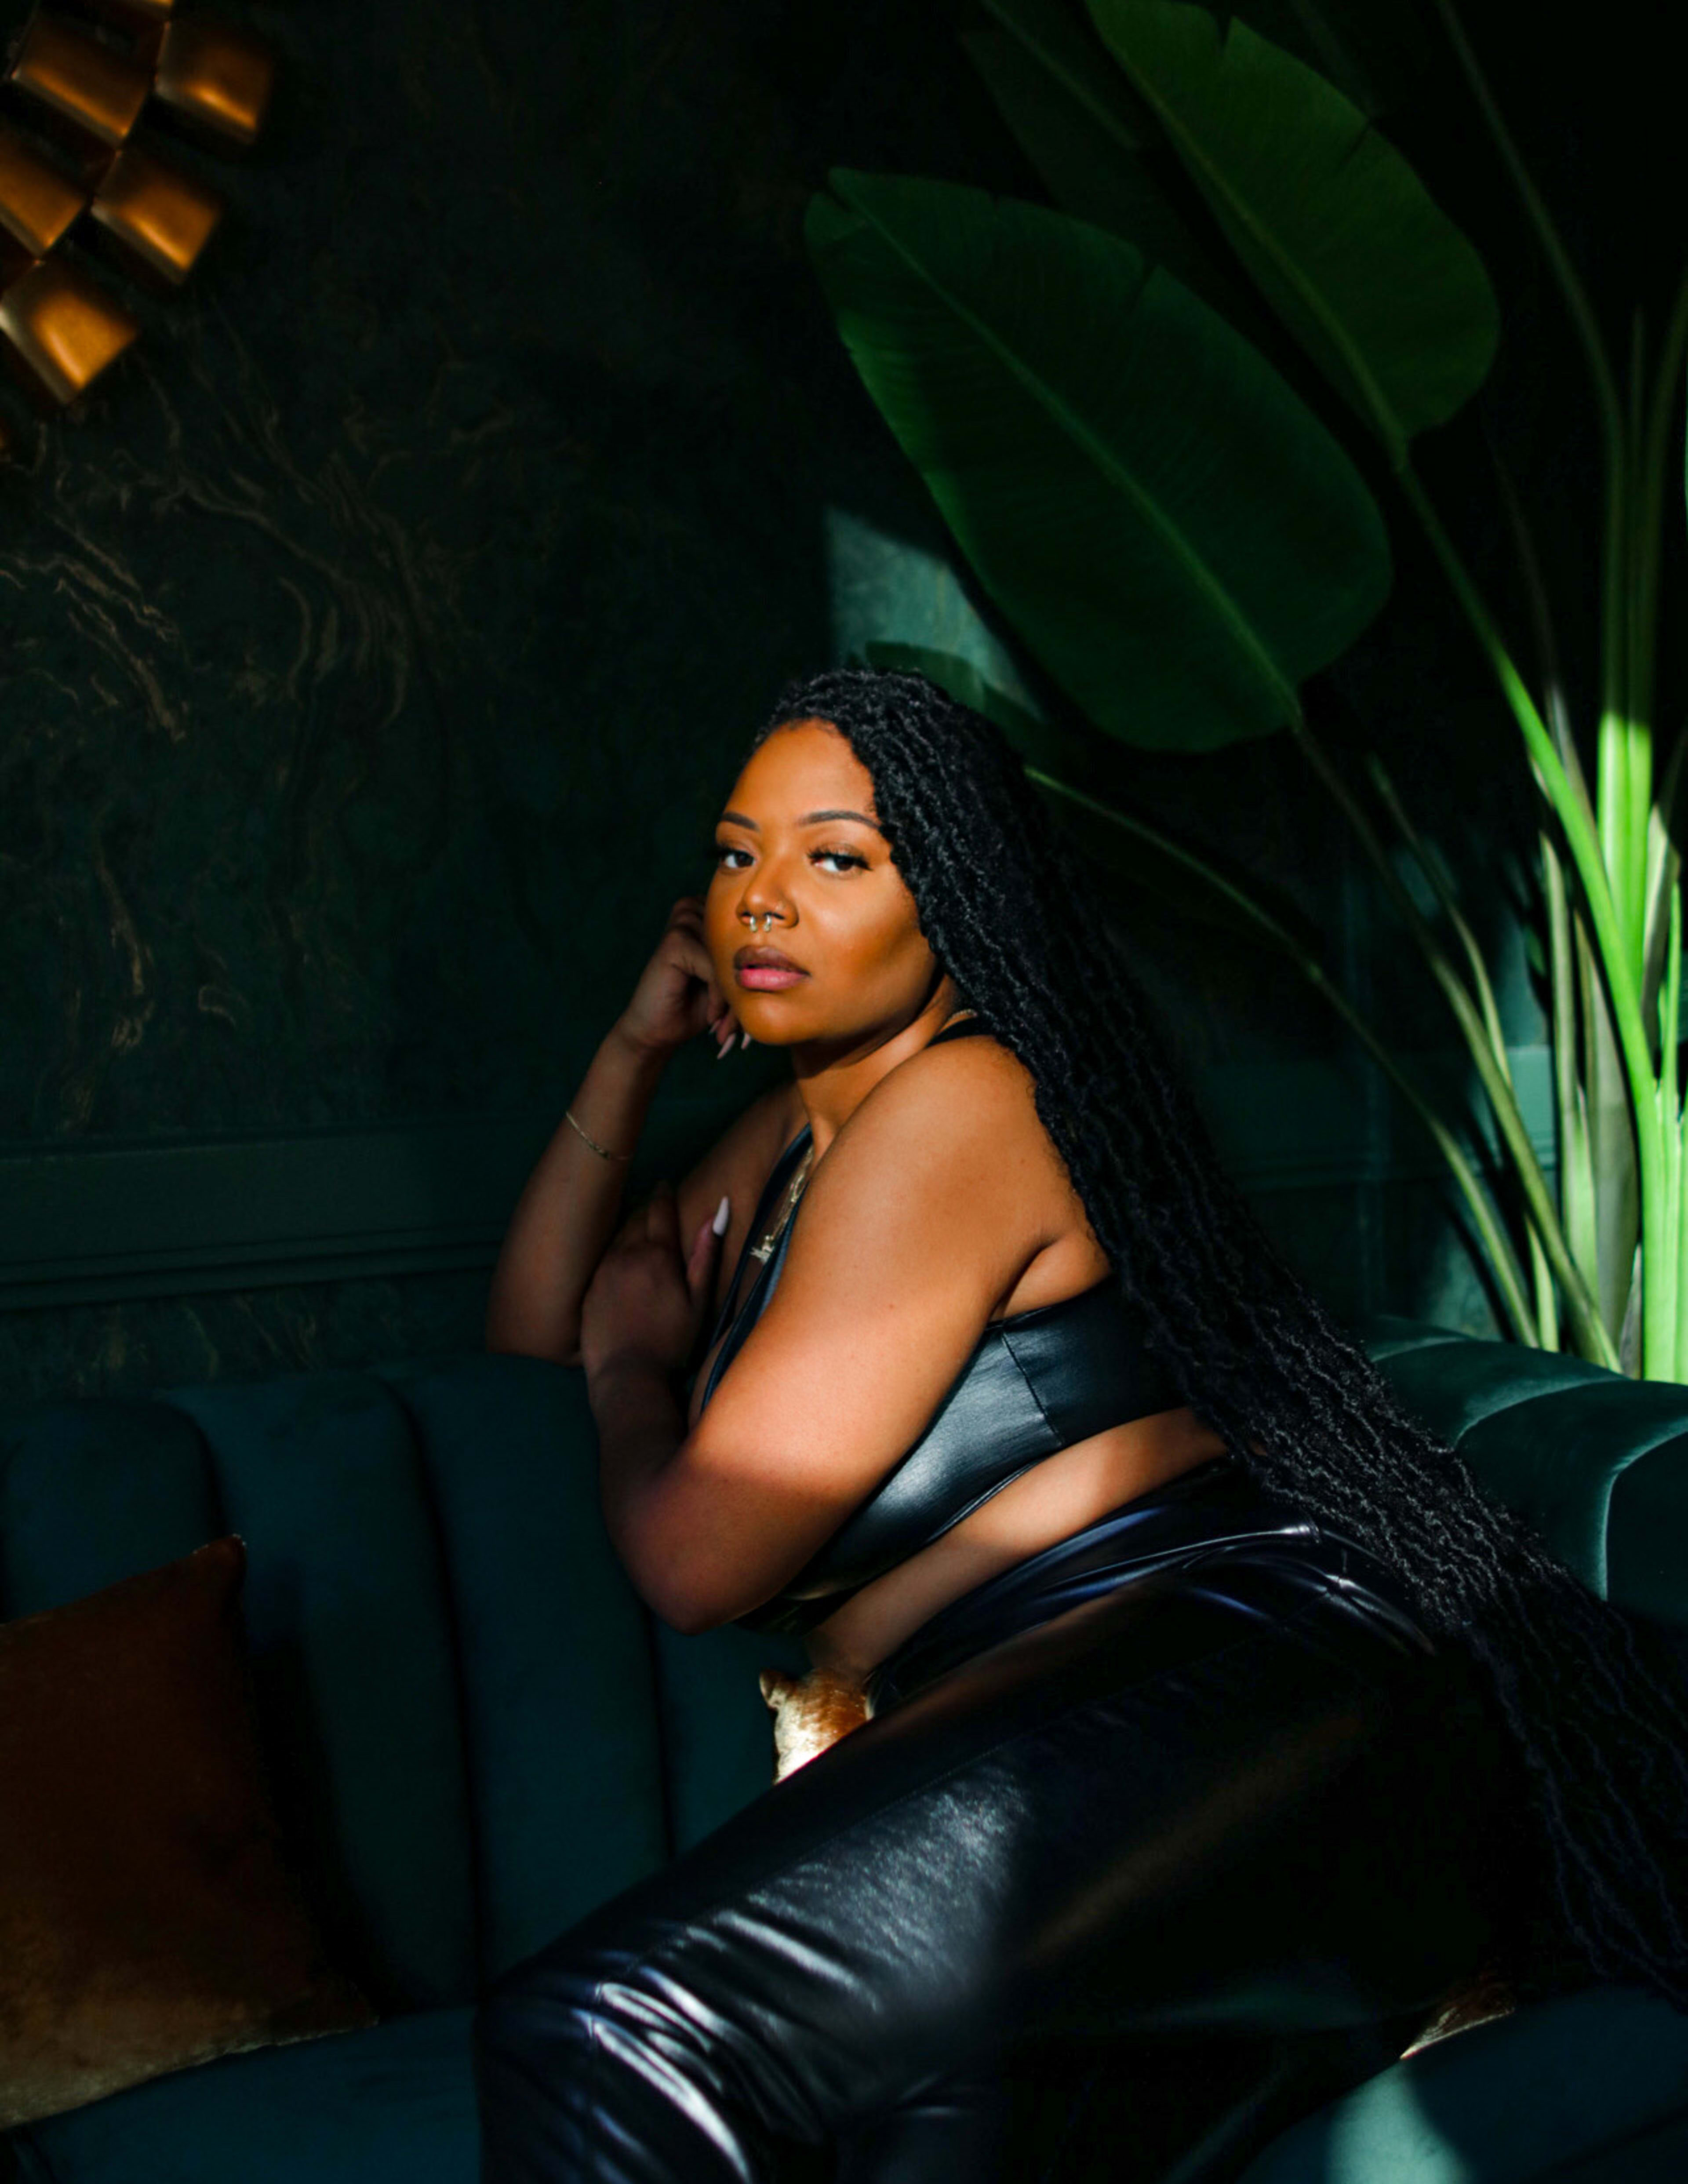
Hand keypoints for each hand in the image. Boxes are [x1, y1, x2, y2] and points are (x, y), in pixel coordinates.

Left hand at [580, 1180, 729, 1382]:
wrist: (626, 1375)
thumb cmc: (671, 1343)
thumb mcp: (698, 1302)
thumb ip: (705, 1255)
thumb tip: (717, 1211)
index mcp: (658, 1256)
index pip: (660, 1211)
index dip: (664, 1195)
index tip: (665, 1185)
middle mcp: (627, 1255)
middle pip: (636, 1220)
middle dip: (646, 1211)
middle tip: (654, 1206)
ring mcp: (603, 1271)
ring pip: (617, 1238)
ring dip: (628, 1231)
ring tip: (637, 1232)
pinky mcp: (588, 1288)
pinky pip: (602, 1260)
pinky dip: (613, 1254)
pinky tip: (619, 1265)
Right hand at [617, 896, 748, 1062]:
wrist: (659, 1031)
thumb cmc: (699, 1006)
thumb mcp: (733, 984)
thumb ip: (754, 966)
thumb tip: (792, 965)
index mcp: (711, 913)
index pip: (754, 931)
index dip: (761, 971)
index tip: (759, 1008)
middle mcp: (697, 909)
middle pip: (743, 945)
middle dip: (747, 986)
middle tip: (738, 1022)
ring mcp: (684, 921)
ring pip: (731, 958)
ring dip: (734, 994)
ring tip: (724, 1020)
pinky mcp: (675, 940)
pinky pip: (715, 968)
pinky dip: (719, 996)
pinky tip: (711, 1014)